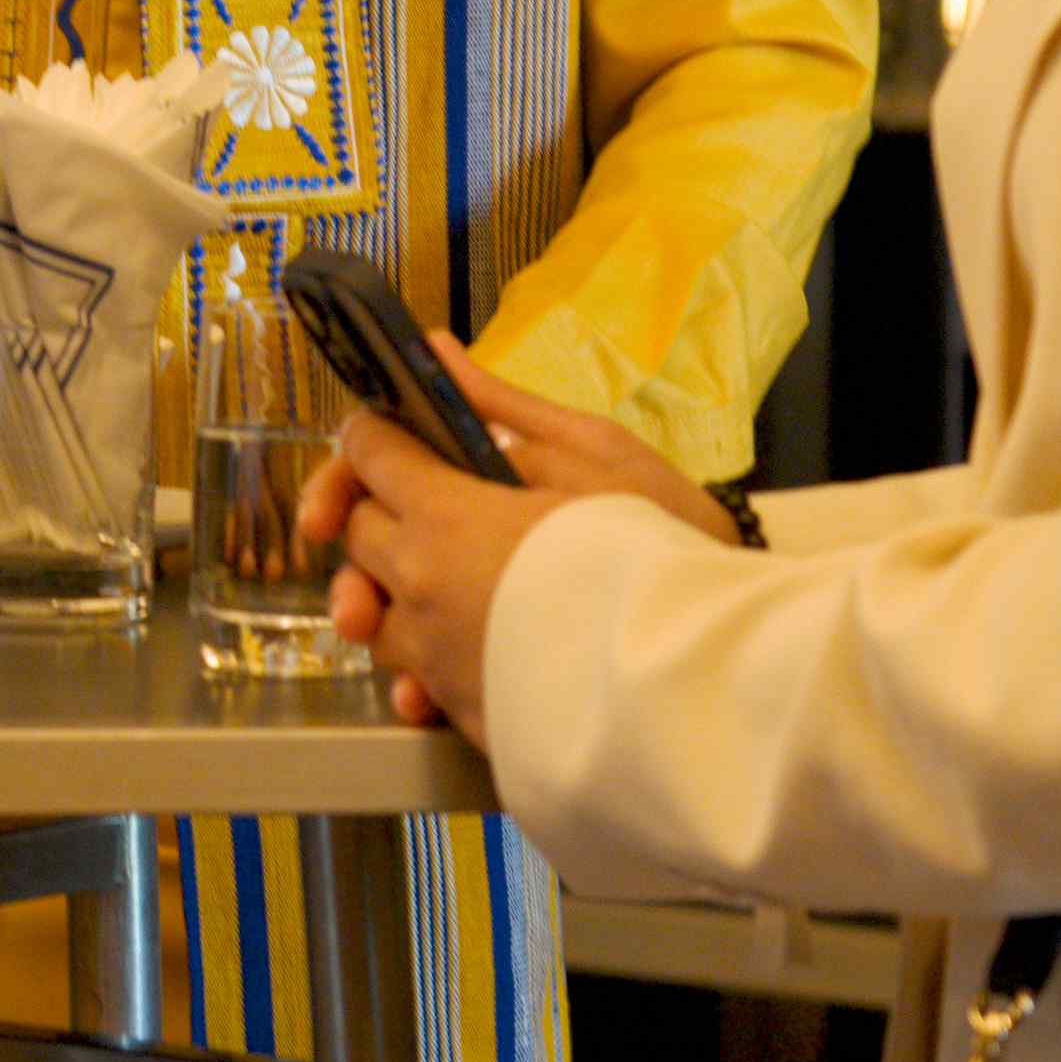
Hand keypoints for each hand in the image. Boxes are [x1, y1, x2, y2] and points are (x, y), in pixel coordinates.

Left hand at [299, 339, 728, 741]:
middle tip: (426, 506)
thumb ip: (499, 406)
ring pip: (376, 619)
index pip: (366, 456)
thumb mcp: (594, 451)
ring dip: (395, 597)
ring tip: (447, 585)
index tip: (393, 435)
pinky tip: (462, 652)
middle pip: (356, 538)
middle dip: (374, 513)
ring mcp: (438, 660)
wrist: (704, 664)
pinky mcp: (465, 711)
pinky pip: (413, 686)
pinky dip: (422, 670)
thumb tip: (436, 350)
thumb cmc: (658, 540)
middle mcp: (422, 590)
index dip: (372, 437)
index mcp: (446, 516)